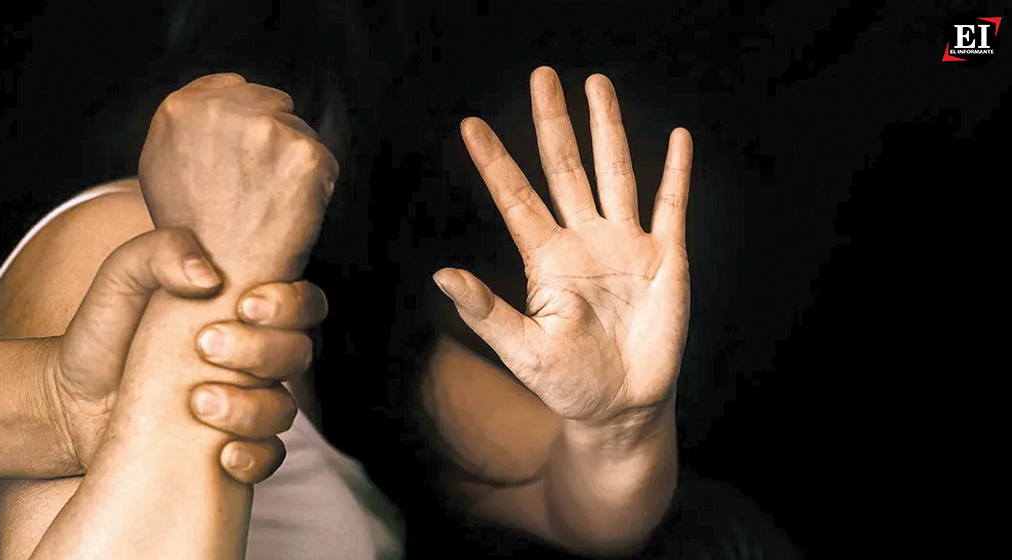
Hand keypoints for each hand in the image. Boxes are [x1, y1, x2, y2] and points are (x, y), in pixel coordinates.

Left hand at [48, 228, 326, 482]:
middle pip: (298, 355)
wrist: (67, 401)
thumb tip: (208, 276)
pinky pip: (267, 458)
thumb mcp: (121, 277)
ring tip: (198, 401)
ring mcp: (243, 407)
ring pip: (283, 410)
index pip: (302, 305)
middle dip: (262, 350)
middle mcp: (252, 360)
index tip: (245, 305)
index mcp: (242, 314)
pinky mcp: (228, 448)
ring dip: (251, 406)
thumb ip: (160, 252)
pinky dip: (254, 456)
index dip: (290, 304)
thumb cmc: (102, 332)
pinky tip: (222, 452)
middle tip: (206, 345)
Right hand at [138, 72, 338, 281]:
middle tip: (257, 190)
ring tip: (267, 204)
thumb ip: (191, 125)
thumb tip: (232, 91)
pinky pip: (324, 160)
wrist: (217, 284)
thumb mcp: (163, 166)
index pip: (234, 87)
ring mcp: (267, 131)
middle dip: (272, 139)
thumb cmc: (192, 234)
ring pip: (301, 132)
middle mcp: (223, 111)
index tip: (244, 159)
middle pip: (273, 104)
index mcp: (180, 108)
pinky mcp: (305, 156)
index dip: (245, 123)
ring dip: (292, 163)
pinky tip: (289, 213)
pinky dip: (316, 187)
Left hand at [434, 67, 692, 428]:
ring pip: (616, 174)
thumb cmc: (566, 383)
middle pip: (565, 169)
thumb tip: (440, 275)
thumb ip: (486, 312)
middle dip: (553, 124)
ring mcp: (626, 246)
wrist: (621, 408)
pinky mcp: (666, 259)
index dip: (495, 162)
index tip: (470, 125)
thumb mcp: (521, 351)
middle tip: (542, 77)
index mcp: (545, 259)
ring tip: (596, 84)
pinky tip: (678, 138)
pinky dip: (676, 172)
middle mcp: (583, 241)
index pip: (516, 198)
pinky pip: (672, 206)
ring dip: (608, 129)